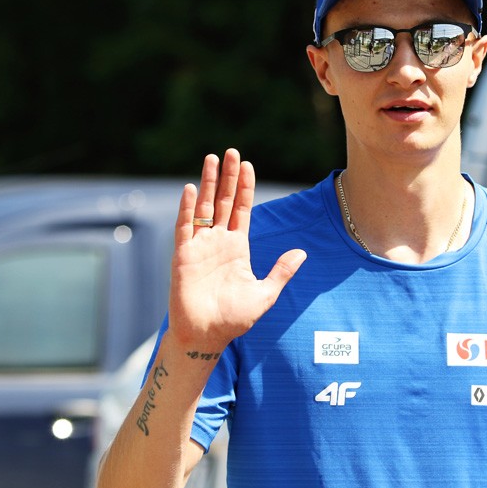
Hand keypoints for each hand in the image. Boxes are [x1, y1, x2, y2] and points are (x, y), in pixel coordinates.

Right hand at [168, 148, 305, 349]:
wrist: (207, 336)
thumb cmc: (234, 319)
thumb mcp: (265, 293)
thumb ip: (281, 271)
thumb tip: (302, 252)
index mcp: (237, 247)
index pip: (242, 209)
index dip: (245, 187)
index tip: (248, 164)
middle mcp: (218, 241)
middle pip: (224, 201)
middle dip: (228, 177)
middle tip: (230, 151)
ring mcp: (200, 246)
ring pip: (204, 207)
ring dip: (208, 183)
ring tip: (211, 159)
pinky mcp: (183, 255)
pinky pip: (186, 227)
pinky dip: (188, 208)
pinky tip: (191, 189)